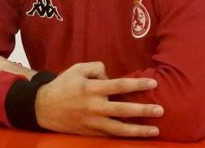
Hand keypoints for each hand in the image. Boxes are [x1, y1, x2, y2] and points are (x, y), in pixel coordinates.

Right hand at [35, 62, 162, 136]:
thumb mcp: (77, 69)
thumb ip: (96, 68)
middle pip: (124, 109)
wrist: (43, 108)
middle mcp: (94, 106)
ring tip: (156, 129)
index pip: (119, 85)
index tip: (152, 84)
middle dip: (144, 109)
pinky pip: (112, 135)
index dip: (137, 85)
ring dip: (140, 129)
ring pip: (120, 128)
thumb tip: (111, 76)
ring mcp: (93, 121)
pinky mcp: (91, 131)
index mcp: (91, 88)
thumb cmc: (62, 85)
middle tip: (160, 109)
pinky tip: (139, 135)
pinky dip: (126, 135)